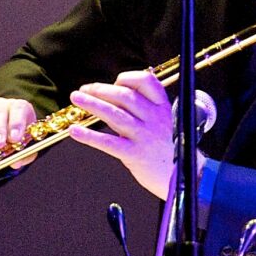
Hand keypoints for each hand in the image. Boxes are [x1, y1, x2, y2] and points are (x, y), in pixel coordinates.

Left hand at [67, 70, 173, 198]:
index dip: (126, 79)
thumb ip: (139, 109)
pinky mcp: (135, 154)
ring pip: (114, 114)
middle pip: (124, 95)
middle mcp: (154, 118)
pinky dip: (89, 135)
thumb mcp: (160, 122)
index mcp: (162, 107)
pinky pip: (108, 142)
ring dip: (92, 103)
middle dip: (100, 90)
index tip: (112, 83)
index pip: (146, 80)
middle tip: (82, 90)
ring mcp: (145, 136)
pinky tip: (75, 131)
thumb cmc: (165, 149)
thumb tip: (109, 97)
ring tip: (76, 98)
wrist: (180, 176)